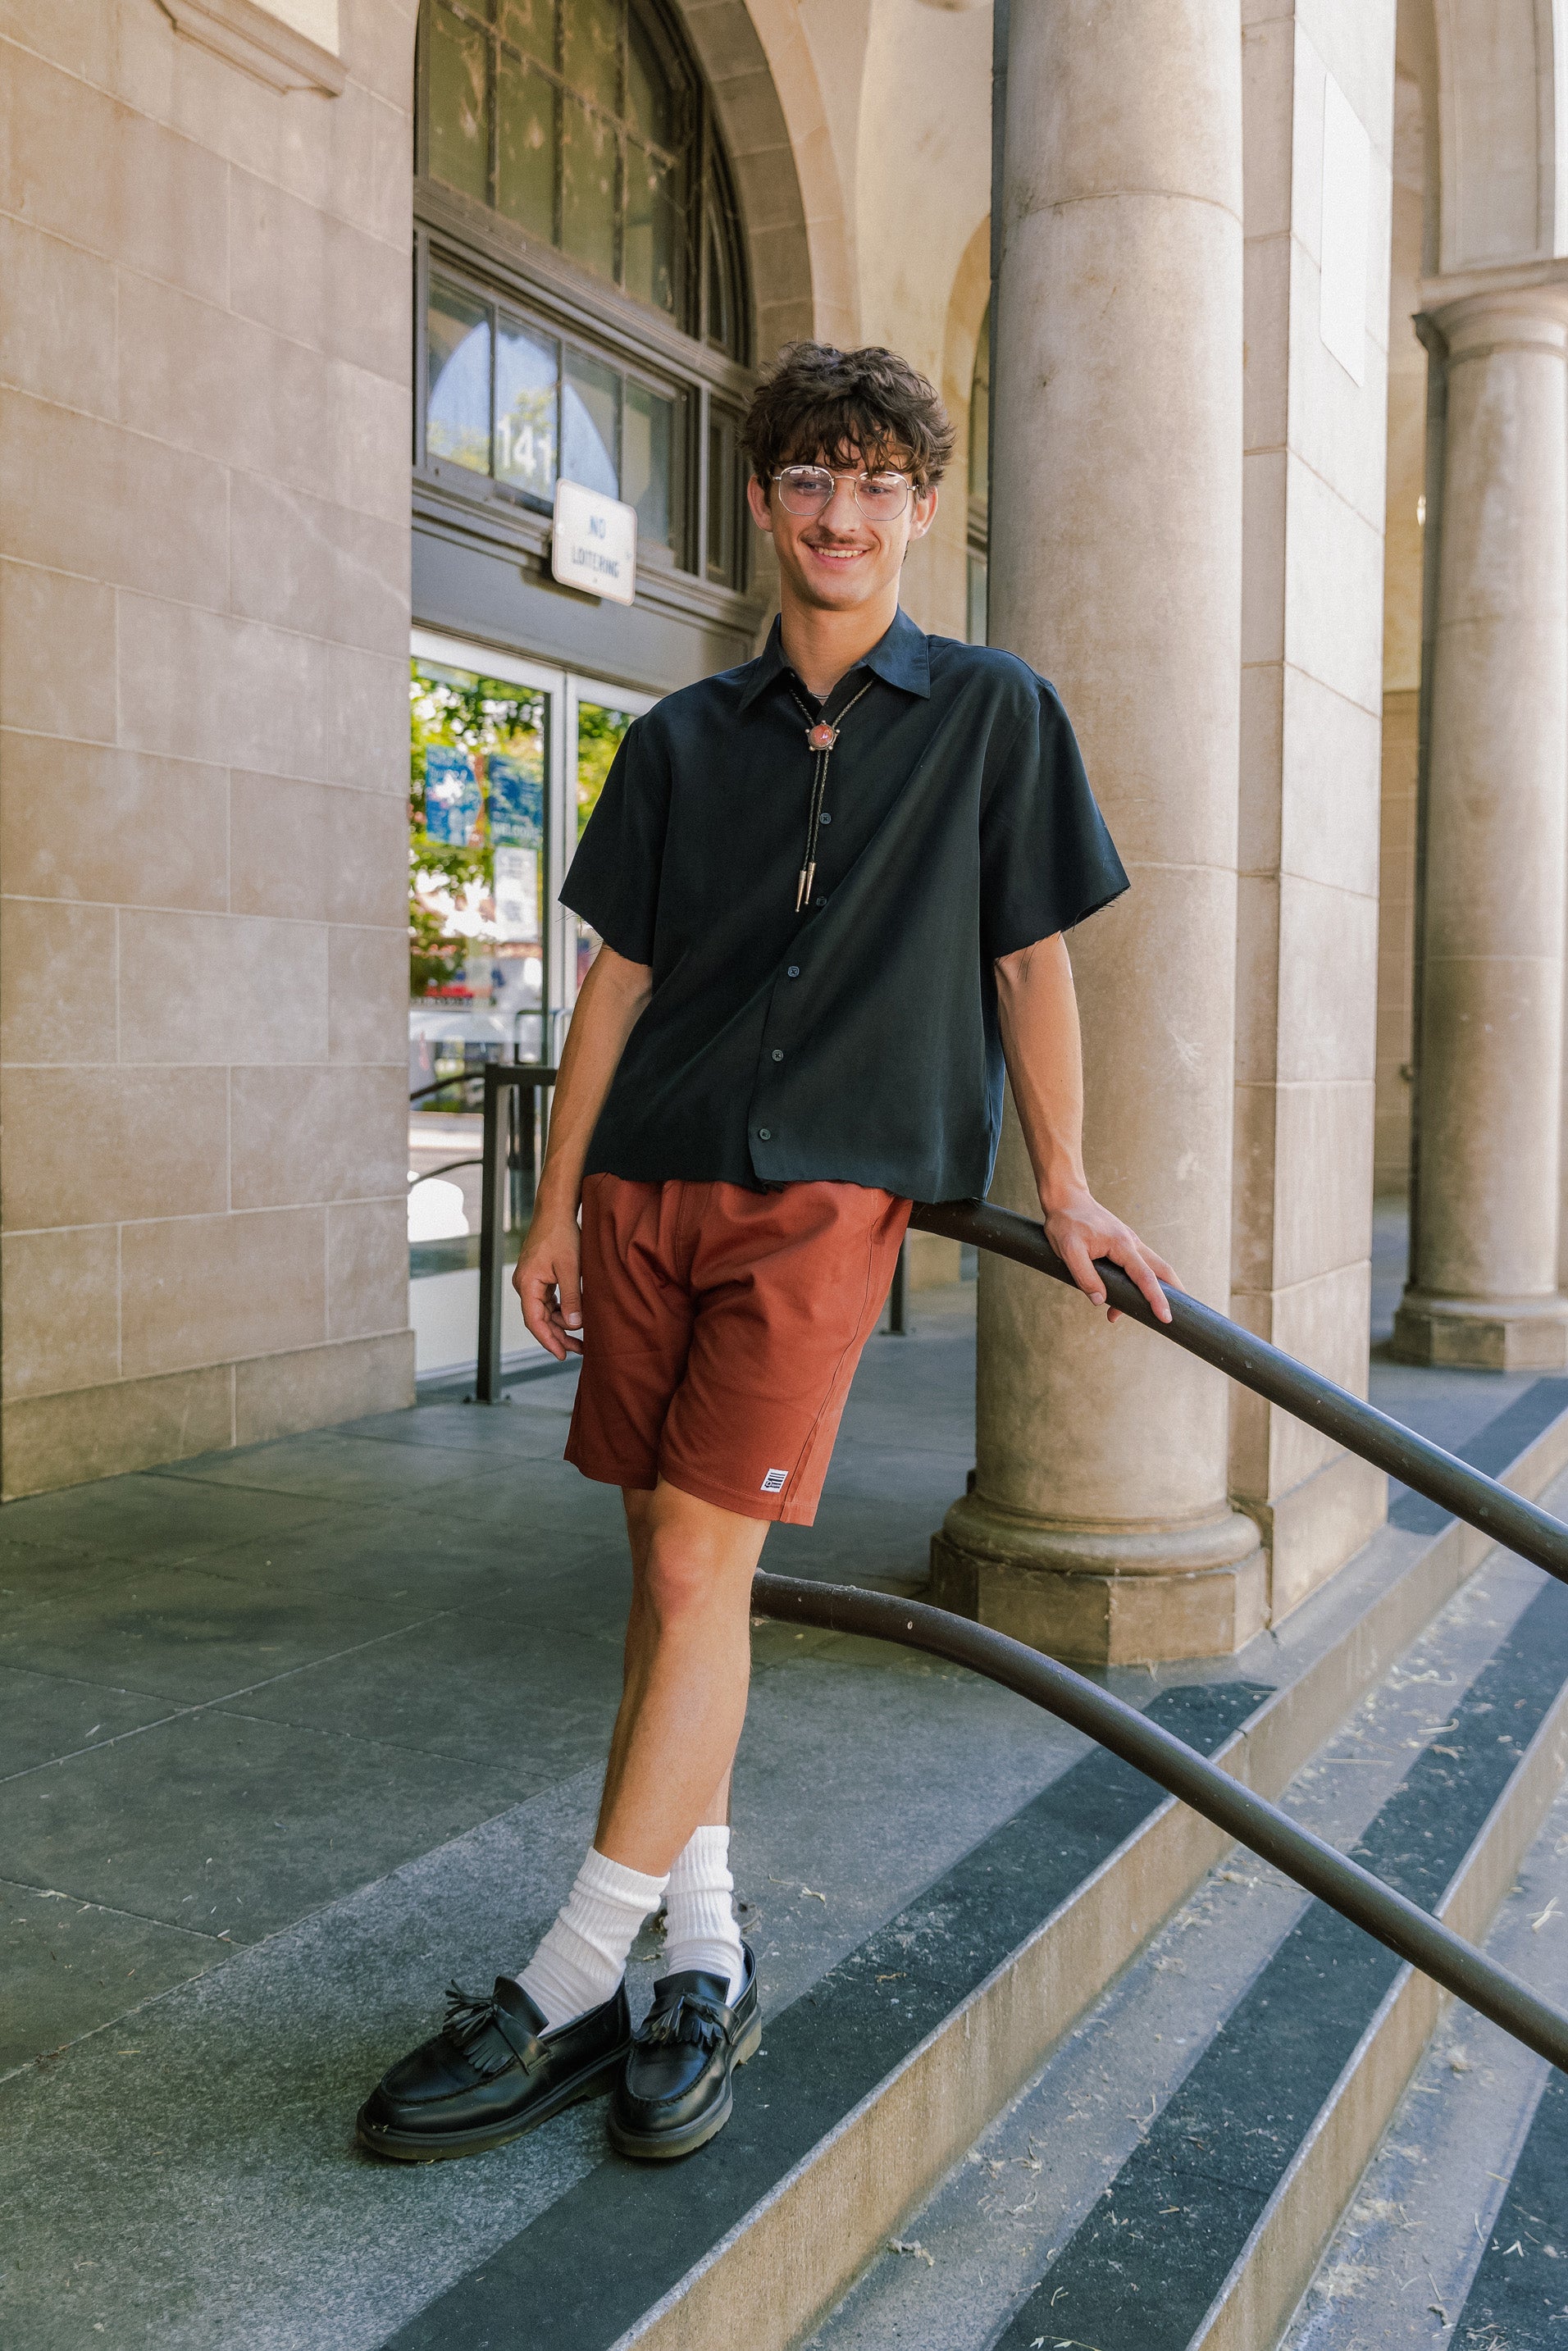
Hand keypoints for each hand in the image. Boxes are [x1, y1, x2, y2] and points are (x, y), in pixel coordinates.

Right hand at [513, 1206, 583, 1358]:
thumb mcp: (571, 1268)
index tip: (561, 1355)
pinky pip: (548, 1300)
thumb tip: (575, 1325)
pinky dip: (561, 1310)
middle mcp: (525, 1285)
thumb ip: (572, 1298)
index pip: (535, 1321)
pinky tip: (575, 1316)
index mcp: (527, 1284)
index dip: (548, 1340)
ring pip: (545, 1311)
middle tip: (580, 1350)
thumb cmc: (561, 1235)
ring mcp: (530, 1281)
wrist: (555, 1210)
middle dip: (559, 1335)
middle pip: (540, 1319)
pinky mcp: (538, 1276)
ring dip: (562, 1323)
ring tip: (583, 1336)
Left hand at [1041, 1185, 1176, 1324]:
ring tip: (1140, 1313)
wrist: (1067, 1198)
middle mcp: (1131, 1242)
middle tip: (1178, 1312)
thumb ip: (1085, 1276)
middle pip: (1161, 1269)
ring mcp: (1129, 1242)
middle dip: (1173, 1291)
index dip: (1156, 1298)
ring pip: (1152, 1267)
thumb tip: (1100, 1300)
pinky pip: (1137, 1265)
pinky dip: (1137, 1282)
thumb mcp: (1068, 1251)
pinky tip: (1118, 1298)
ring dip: (1154, 1289)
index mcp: (1121, 1245)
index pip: (1145, 1276)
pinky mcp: (1122, 1243)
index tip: (1165, 1317)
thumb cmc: (1066, 1223)